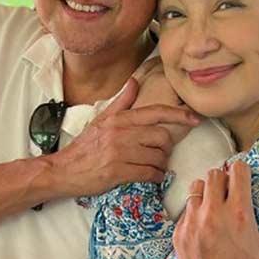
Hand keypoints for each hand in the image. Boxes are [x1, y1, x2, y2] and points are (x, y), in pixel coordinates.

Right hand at [49, 77, 199, 197]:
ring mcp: (119, 153)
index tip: (195, 118)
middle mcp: (121, 133)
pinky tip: (151, 177)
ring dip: (161, 165)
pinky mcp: (118, 172)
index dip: (179, 115)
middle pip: (162, 137)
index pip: (156, 112)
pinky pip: (149, 173)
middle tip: (161, 153)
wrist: (63, 170)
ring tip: (153, 166)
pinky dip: (155, 177)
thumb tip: (135, 82)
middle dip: (166, 148)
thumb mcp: (101, 119)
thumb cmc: (85, 146)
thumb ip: (121, 101)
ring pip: (158, 157)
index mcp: (119, 118)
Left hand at [173, 161, 258, 258]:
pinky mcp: (179, 232)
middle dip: (225, 178)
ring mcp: (192, 222)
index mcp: (239, 214)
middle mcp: (213, 213)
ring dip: (208, 192)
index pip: (237, 170)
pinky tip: (206, 226)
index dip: (242, 170)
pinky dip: (196, 211)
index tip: (246, 177)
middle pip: (215, 173)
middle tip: (232, 191)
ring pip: (197, 187)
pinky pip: (186, 208)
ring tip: (218, 207)